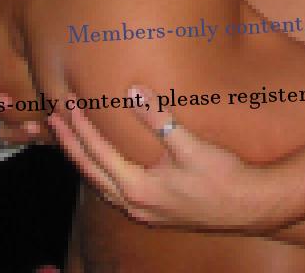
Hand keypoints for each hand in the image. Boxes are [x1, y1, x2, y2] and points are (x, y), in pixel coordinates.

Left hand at [47, 85, 282, 230]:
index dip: (81, 127)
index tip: (68, 104)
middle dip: (72, 143)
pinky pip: (116, 192)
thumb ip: (159, 119)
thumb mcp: (190, 145)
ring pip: (101, 184)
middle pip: (91, 171)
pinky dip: (103, 173)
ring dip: (85, 159)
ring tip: (73, 137)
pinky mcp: (155, 213)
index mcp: (138, 187)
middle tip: (56, 118)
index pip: (98, 153)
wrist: (248, 206)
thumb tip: (133, 91)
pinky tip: (107, 163)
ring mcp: (144, 212)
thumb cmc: (222, 176)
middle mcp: (135, 204)